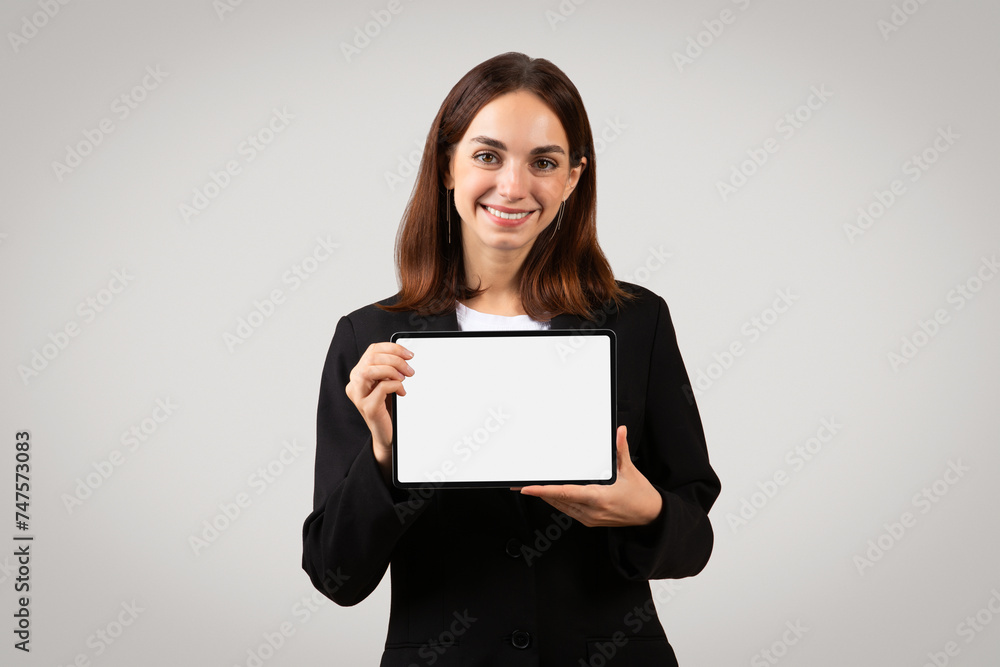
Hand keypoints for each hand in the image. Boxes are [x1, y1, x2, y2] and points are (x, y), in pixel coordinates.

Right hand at [344, 342, 413, 473]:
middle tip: (410, 370)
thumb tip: (404, 354)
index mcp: (358, 375)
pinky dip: (395, 385)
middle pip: (371, 358)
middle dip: (395, 359)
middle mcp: (354, 384)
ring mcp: (358, 396)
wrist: (386, 434)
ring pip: (370, 370)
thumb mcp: (387, 383)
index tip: (409, 354)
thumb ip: (389, 369)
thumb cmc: (387, 408)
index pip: (372, 350)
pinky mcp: (367, 407)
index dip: (392, 348)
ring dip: (392, 370)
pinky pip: (381, 388)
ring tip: (404, 378)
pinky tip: (402, 392)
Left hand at [516, 426, 662, 527]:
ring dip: (546, 497)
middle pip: (558, 500)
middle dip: (539, 492)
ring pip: (560, 507)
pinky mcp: (589, 521)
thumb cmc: (640, 495)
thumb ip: (620, 450)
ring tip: (532, 488)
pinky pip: (567, 511)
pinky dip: (557, 502)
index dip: (544, 491)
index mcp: (599, 498)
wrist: (650, 517)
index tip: (528, 488)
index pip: (565, 493)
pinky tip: (551, 494)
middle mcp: (591, 511)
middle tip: (520, 484)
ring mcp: (589, 518)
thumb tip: (619, 431)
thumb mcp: (630, 471)